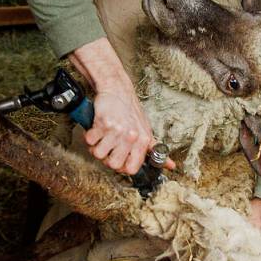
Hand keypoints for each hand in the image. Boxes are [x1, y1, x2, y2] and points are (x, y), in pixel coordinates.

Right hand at [70, 37, 174, 175]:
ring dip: (96, 148)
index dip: (122, 168)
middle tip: (108, 148)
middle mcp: (131, 136)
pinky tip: (96, 130)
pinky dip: (89, 137)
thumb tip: (170, 165)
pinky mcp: (103, 123)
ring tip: (102, 139)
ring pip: (99, 154)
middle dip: (107, 158)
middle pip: (113, 164)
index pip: (132, 169)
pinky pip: (90, 141)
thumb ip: (156, 150)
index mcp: (143, 141)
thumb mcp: (147, 132)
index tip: (119, 160)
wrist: (118, 91)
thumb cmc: (131, 113)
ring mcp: (117, 130)